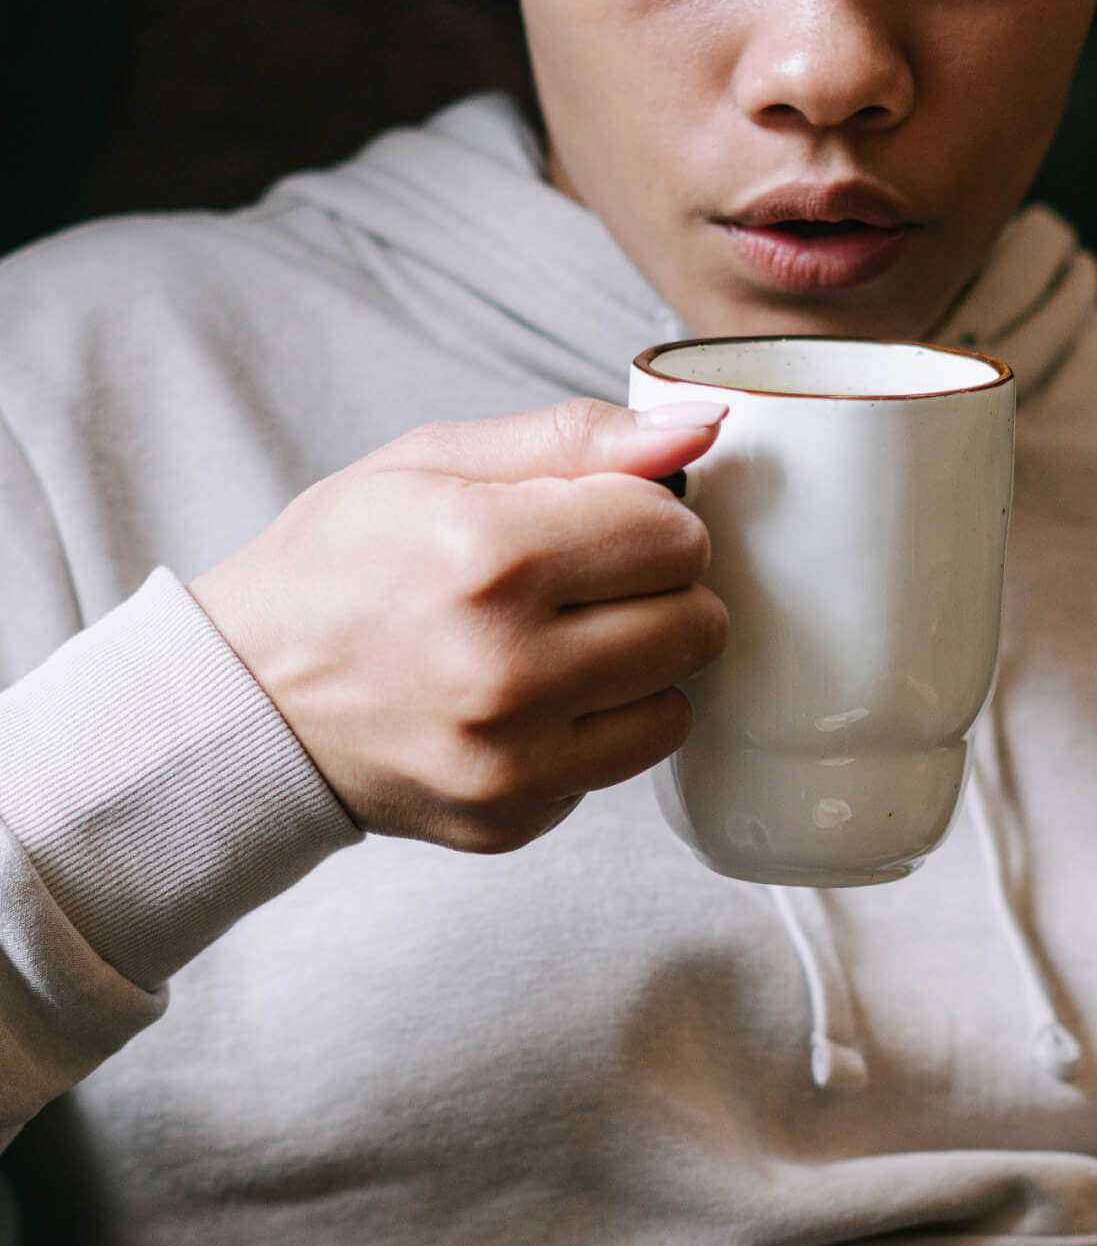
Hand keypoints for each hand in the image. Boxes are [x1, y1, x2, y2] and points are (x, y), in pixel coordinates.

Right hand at [191, 398, 729, 851]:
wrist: (247, 701)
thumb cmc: (339, 570)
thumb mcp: (431, 463)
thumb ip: (573, 439)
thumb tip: (701, 428)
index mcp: (487, 556)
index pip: (674, 534)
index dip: (651, 517)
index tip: (605, 522)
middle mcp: (505, 667)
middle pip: (697, 622)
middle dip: (660, 592)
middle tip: (590, 585)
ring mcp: (512, 758)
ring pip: (678, 702)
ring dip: (642, 667)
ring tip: (566, 643)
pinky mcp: (516, 817)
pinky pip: (627, 762)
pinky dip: (601, 728)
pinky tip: (536, 702)